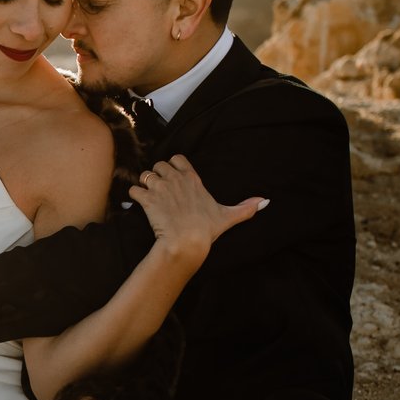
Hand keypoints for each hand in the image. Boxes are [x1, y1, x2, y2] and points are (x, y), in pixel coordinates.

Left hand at [128, 156, 265, 262]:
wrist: (187, 241)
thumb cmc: (207, 229)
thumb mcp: (228, 216)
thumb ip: (245, 207)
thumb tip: (265, 202)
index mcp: (192, 179)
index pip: (177, 158)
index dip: (172, 166)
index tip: (173, 178)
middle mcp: (175, 179)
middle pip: (159, 165)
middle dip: (157, 175)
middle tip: (159, 190)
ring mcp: (160, 188)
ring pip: (145, 175)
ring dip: (145, 184)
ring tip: (149, 197)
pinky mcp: (147, 200)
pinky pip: (133, 189)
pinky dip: (133, 196)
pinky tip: (139, 204)